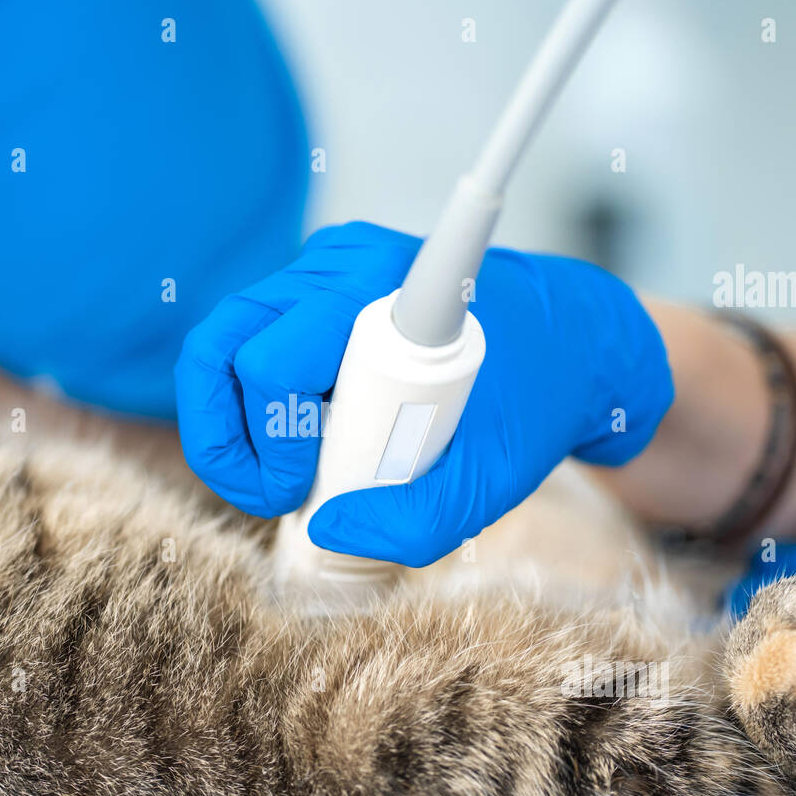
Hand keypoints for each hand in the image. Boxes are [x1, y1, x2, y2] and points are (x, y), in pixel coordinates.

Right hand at [175, 221, 673, 566]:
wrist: (574, 344)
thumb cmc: (536, 402)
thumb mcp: (492, 479)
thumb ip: (418, 522)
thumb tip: (326, 529)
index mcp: (380, 290)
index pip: (271, 360)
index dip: (270, 439)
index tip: (304, 490)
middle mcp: (337, 266)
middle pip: (220, 346)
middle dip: (226, 437)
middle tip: (272, 495)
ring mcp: (321, 272)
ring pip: (223, 346)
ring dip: (236, 425)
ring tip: (287, 478)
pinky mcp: (315, 295)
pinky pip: (250, 347)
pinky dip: (257, 406)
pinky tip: (306, 443)